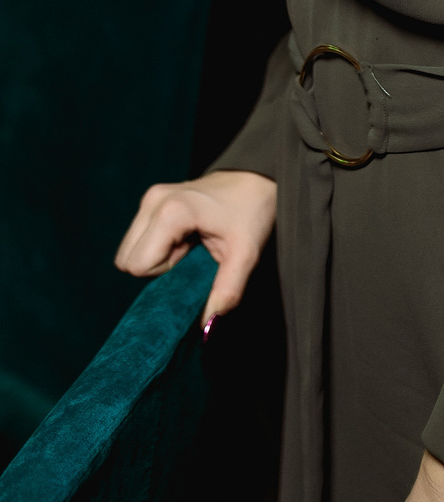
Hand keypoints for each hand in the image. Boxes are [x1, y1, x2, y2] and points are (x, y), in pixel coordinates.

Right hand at [114, 169, 277, 324]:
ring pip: (129, 250)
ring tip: (190, 244)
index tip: (193, 258)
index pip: (139, 266)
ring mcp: (150, 198)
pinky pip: (137, 239)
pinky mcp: (152, 198)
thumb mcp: (246, 254)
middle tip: (192, 253)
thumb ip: (227, 290)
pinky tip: (185, 237)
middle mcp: (153, 201)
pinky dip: (157, 245)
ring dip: (157, 257)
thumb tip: (206, 324)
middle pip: (128, 260)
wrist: (258, 178)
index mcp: (171, 212)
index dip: (165, 273)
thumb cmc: (253, 211)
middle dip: (158, 267)